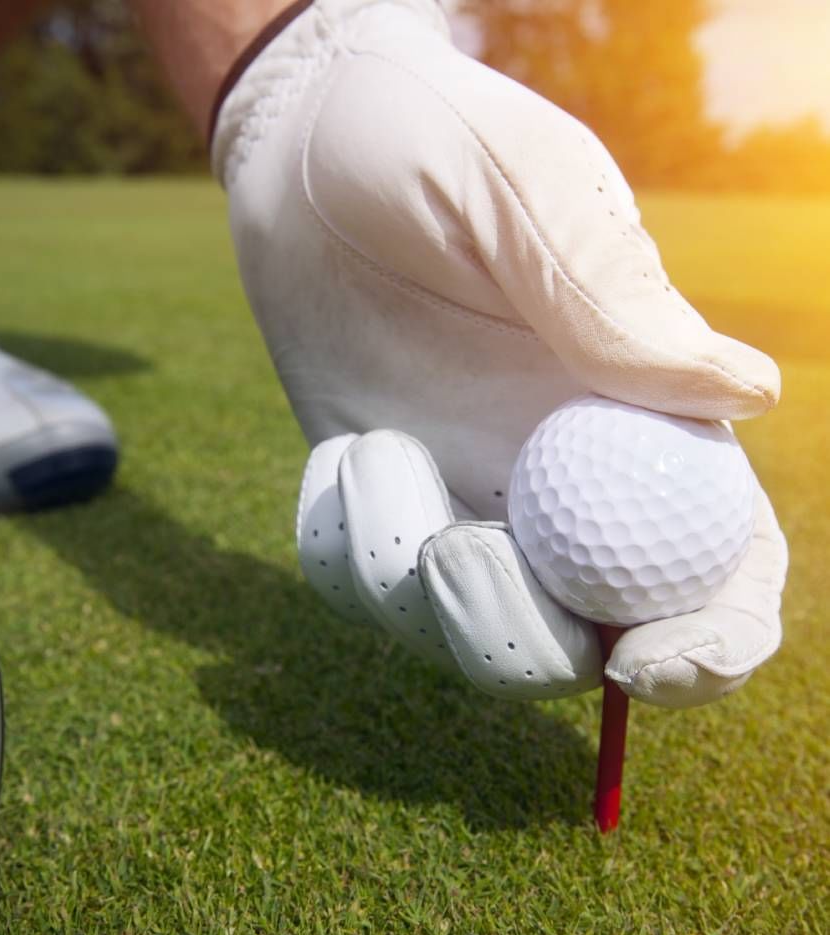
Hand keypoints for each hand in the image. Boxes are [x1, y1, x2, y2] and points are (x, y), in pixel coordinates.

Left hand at [213, 0, 787, 707]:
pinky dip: (344, 547)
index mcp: (639, 419)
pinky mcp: (376, 497)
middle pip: (577, 636)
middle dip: (514, 634)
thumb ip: (613, 298)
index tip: (644, 666)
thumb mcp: (526, 194)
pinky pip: (363, 584)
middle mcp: (559, 478)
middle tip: (452, 546)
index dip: (710, 647)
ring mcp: (460, 495)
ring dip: (404, 579)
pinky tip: (343, 450)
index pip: (719, 568)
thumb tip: (745, 395)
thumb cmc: (434, 147)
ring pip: (454, 628)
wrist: (311, 149)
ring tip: (374, 449)